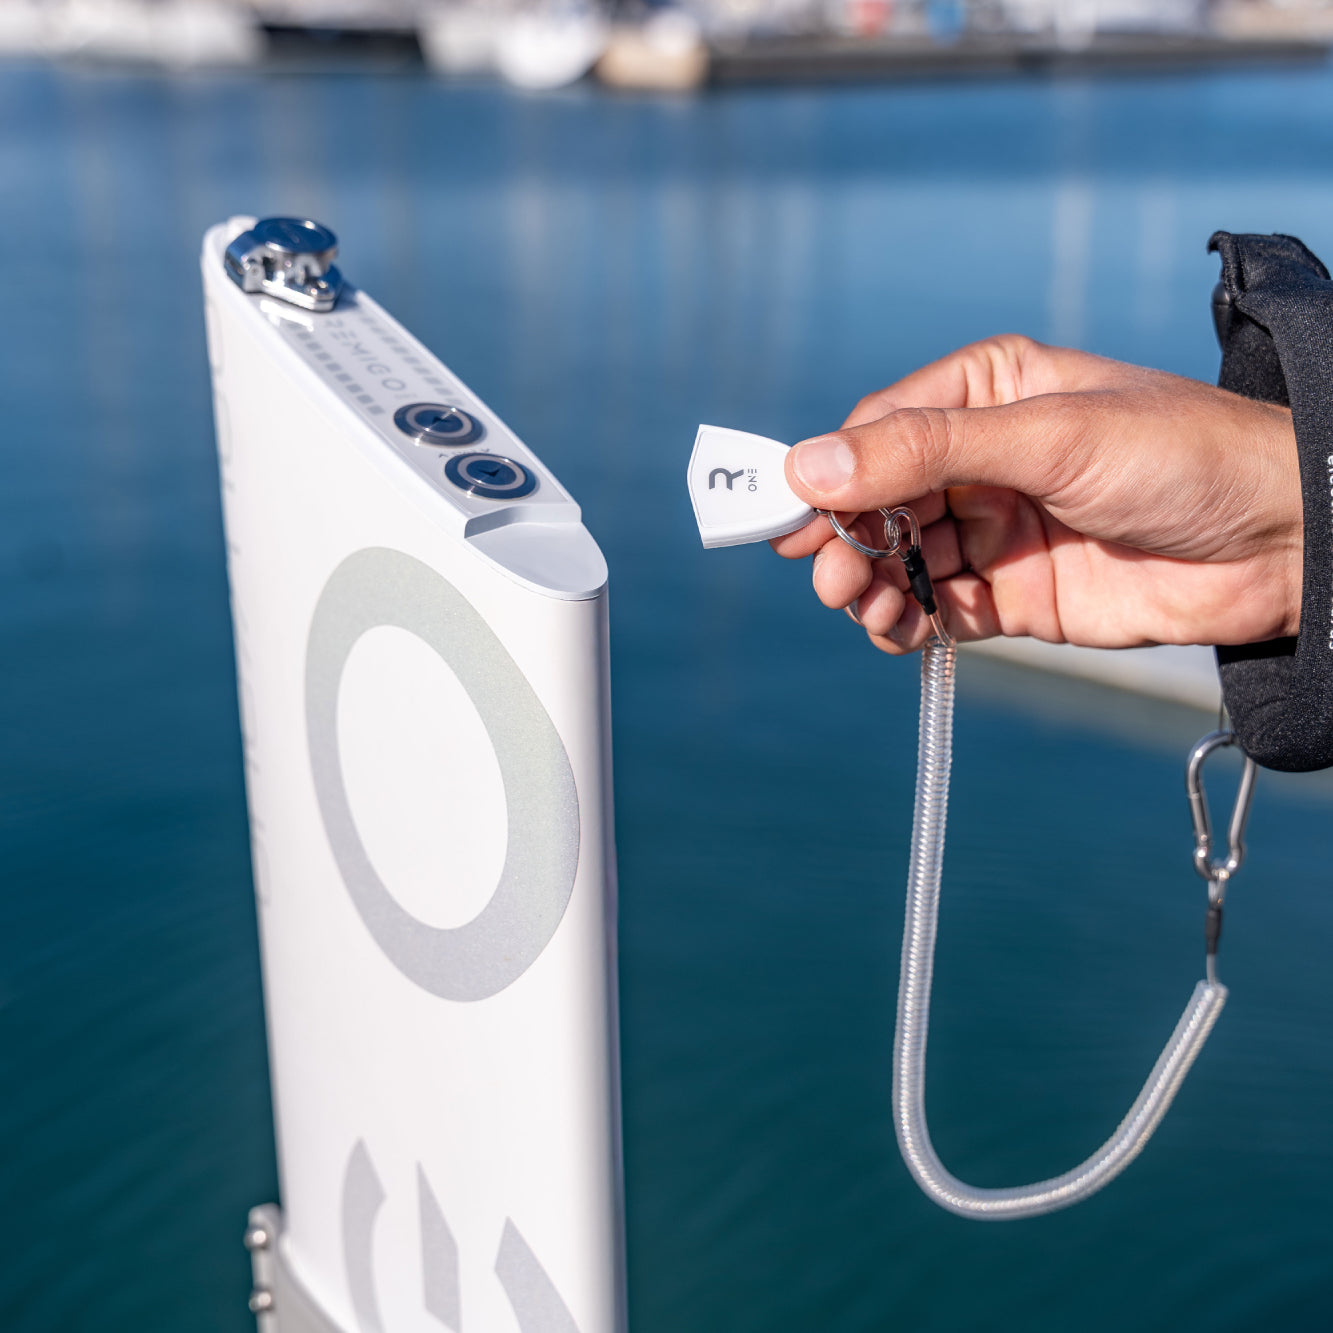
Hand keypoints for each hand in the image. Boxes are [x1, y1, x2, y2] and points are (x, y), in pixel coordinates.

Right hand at [771, 336, 1302, 655]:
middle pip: (879, 501)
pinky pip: (936, 608)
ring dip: (871, 587)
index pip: (879, 430)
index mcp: (987, 392)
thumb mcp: (1045, 437)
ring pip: (900, 560)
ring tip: (864, 611)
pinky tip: (896, 634)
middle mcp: (981, 460)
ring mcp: (995, 528)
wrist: (1283, 543)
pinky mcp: (1012, 593)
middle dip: (848, 540)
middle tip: (830, 578)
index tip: (789, 519)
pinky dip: (906, 624)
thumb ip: (924, 452)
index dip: (828, 475)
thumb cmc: (1181, 456)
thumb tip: (809, 467)